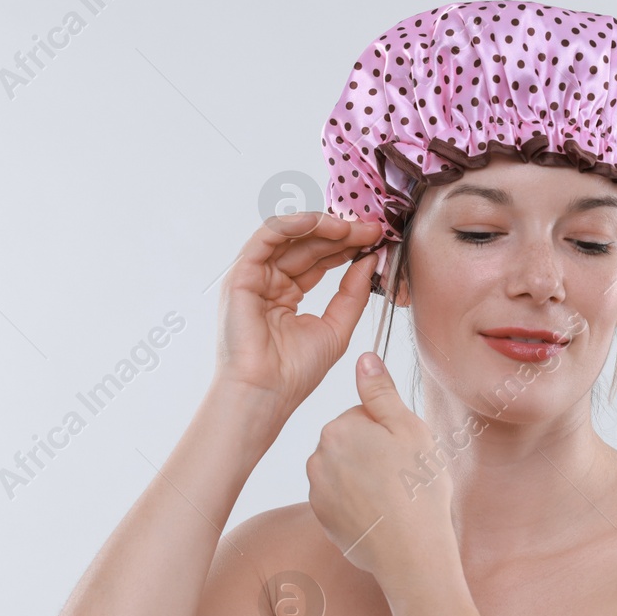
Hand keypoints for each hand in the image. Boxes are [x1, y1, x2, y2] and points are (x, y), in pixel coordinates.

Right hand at [213, 212, 385, 422]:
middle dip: (340, 233)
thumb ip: (353, 294)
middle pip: (307, 245)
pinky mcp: (240, 276)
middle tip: (370, 229)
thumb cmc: (294, 372)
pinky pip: (265, 239)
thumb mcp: (336, 328)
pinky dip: (291, 225)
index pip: (319, 259)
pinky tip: (318, 221)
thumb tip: (369, 260)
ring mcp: (254, 277)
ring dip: (320, 226)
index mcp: (287, 294)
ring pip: (288, 237)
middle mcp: (269, 282)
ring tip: (350, 227)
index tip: (376, 240)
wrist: (267, 394)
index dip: (347, 246)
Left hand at [306, 352, 456, 582]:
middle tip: (403, 475)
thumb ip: (381, 392)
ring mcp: (316, 489)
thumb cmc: (417, 488)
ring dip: (366, 477)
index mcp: (338, 428)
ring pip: (346, 469)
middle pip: (352, 441)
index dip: (391, 432)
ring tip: (393, 497)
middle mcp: (318, 456)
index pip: (364, 415)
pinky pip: (341, 496)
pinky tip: (381, 514)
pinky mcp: (321, 516)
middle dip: (375, 453)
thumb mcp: (409, 429)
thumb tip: (364, 358)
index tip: (406, 453)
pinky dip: (358, 502)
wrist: (411, 553)